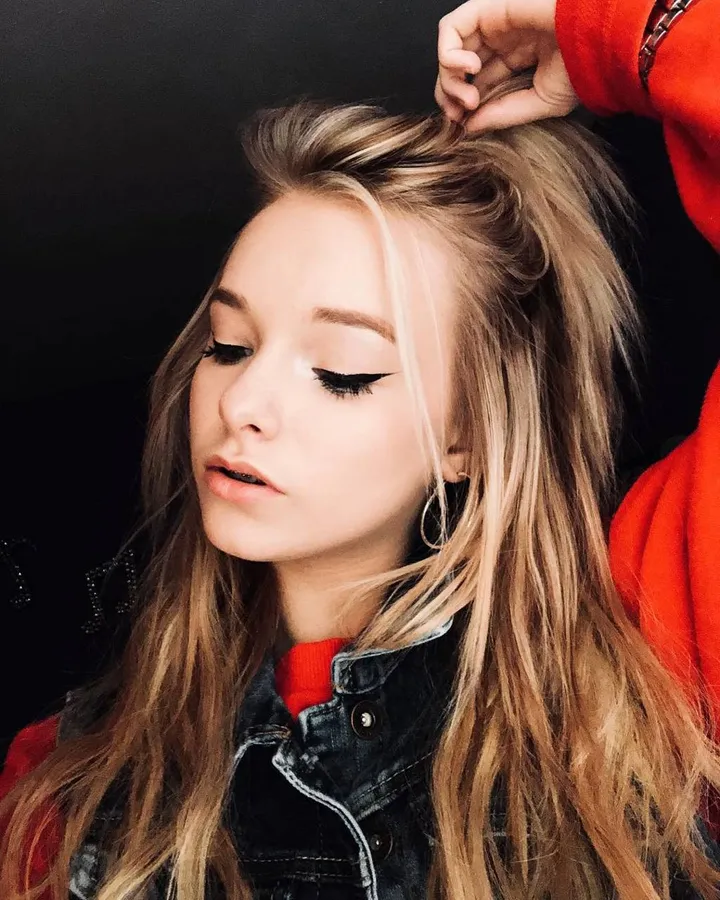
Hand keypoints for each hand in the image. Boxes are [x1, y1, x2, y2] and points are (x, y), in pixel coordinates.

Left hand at [434, 0, 579, 131]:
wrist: (599, 39)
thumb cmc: (582, 67)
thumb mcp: (541, 103)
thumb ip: (503, 114)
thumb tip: (468, 128)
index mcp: (516, 58)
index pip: (476, 82)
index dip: (462, 105)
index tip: (465, 125)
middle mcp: (501, 39)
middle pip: (456, 69)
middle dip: (450, 96)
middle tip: (462, 115)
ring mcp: (493, 22)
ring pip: (449, 49)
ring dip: (449, 80)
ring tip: (469, 98)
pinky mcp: (488, 7)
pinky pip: (451, 28)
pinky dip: (449, 53)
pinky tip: (471, 69)